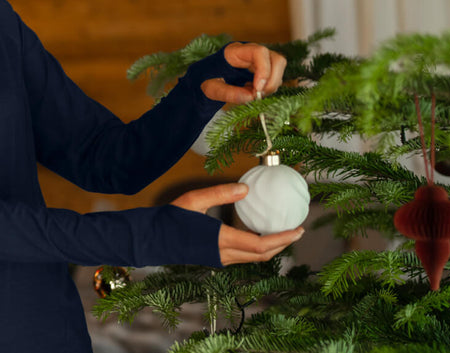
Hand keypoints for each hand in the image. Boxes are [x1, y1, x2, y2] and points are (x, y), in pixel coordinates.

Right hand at [171, 183, 303, 265]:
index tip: (298, 229)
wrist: (151, 240)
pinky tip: (259, 234)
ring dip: (271, 247)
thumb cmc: (170, 219)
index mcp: (221, 240)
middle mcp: (223, 254)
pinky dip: (258, 248)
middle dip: (283, 245)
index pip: (260, 245)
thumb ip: (220, 193)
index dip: (282, 239)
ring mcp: (219, 259)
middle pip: (262, 255)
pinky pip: (244, 256)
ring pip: (254, 258)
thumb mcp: (194, 200)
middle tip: (297, 230)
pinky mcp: (215, 258)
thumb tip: (245, 189)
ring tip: (282, 232)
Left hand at [201, 42, 286, 104]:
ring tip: (253, 95)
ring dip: (271, 85)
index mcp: (235, 51)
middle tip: (258, 96)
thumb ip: (227, 93)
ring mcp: (260, 59)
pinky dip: (269, 88)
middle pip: (277, 59)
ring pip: (279, 69)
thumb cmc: (206, 80)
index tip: (257, 89)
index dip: (264, 70)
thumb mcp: (210, 88)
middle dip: (272, 80)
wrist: (206, 80)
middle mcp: (251, 52)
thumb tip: (251, 97)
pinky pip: (276, 77)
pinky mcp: (265, 69)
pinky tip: (254, 92)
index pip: (259, 52)